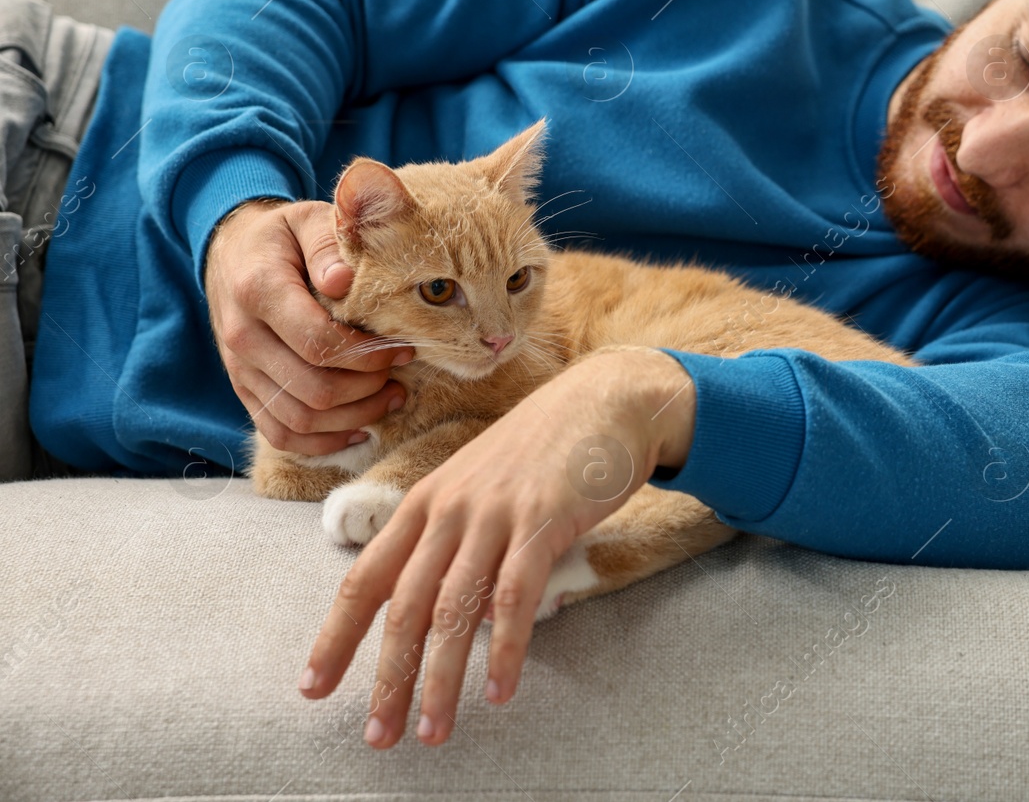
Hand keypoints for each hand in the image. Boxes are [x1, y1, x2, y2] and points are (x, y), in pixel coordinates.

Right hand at [203, 198, 412, 455]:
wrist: (231, 252)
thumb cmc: (282, 237)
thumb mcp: (306, 221)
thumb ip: (327, 245)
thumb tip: (344, 280)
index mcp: (259, 290)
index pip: (318, 343)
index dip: (368, 355)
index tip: (402, 348)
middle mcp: (243, 337)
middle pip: (313, 389)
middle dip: (368, 389)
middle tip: (401, 373)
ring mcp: (240, 369)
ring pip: (300, 419)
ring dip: (355, 417)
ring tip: (391, 397)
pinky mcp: (244, 390)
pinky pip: (280, 433)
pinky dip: (322, 442)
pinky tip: (359, 429)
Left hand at [296, 346, 695, 748]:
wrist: (610, 399)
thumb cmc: (547, 449)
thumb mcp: (483, 484)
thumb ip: (458, 539)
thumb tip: (447, 610)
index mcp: (426, 501)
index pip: (366, 578)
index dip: (336, 637)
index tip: (312, 687)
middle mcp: (450, 508)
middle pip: (405, 606)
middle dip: (388, 678)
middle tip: (378, 736)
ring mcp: (495, 513)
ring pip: (455, 610)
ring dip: (441, 679)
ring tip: (434, 731)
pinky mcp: (543, 520)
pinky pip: (514, 597)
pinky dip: (507, 649)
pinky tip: (502, 690)